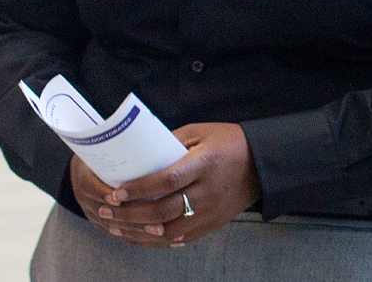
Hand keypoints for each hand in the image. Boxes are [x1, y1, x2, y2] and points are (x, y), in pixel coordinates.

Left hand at [72, 123, 260, 247]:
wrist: (264, 163)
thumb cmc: (229, 142)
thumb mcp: (201, 132)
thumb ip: (170, 143)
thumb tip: (140, 157)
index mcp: (205, 164)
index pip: (167, 181)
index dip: (139, 188)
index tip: (115, 192)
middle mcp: (209, 191)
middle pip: (164, 210)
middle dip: (130, 213)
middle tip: (107, 209)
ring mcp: (212, 211)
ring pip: (170, 230)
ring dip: (140, 231)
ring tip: (117, 225)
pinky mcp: (214, 223)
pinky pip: (183, 237)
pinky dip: (159, 240)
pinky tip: (142, 234)